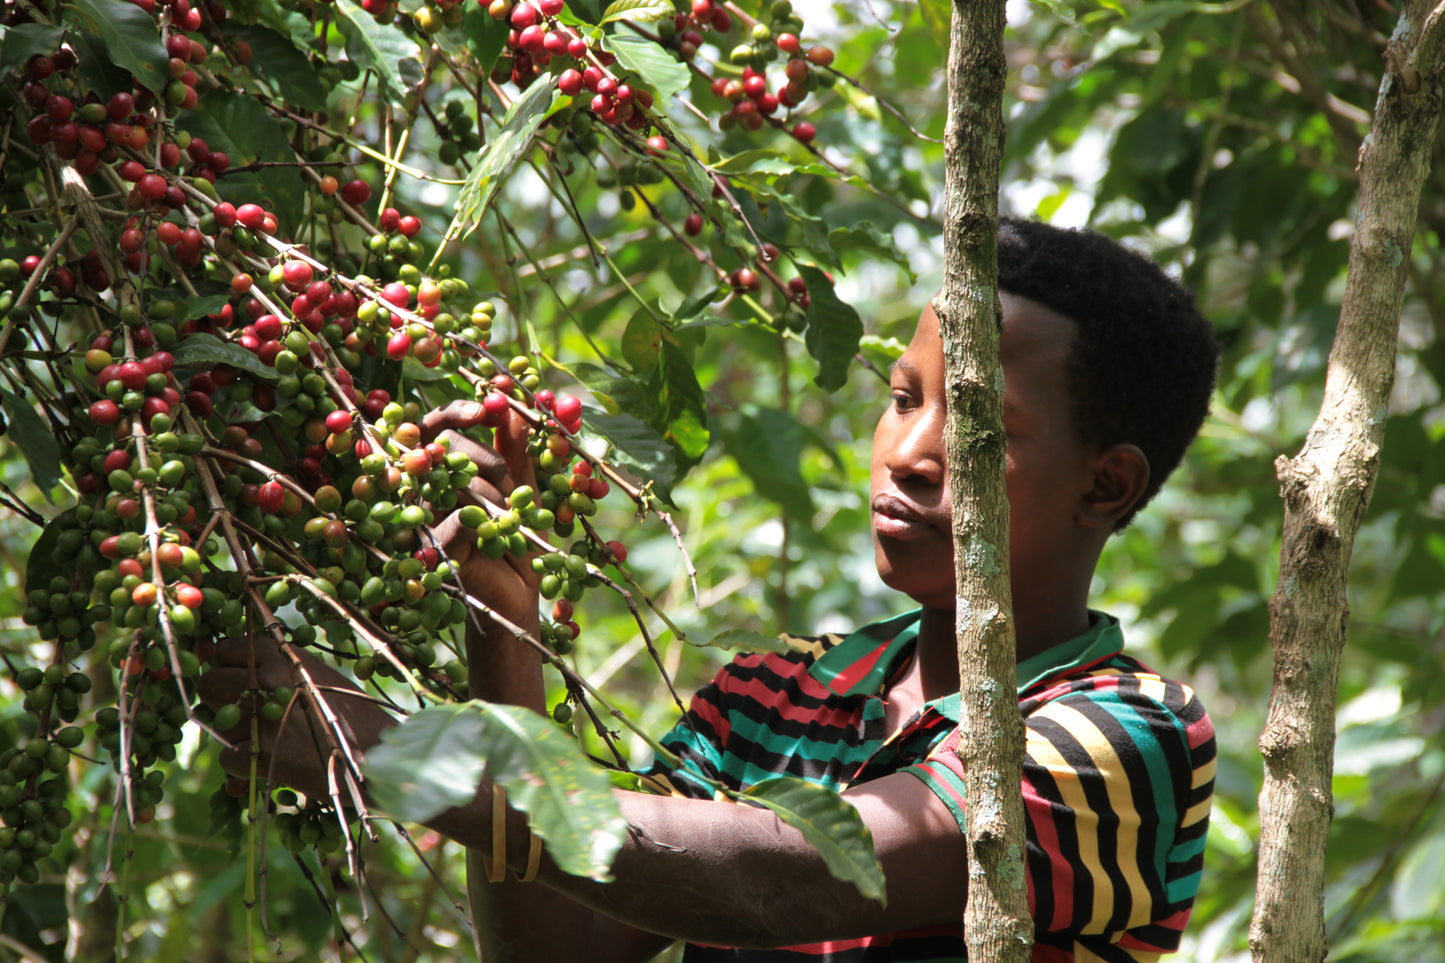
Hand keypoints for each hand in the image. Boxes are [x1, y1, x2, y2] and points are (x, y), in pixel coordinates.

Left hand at [197, 634, 394, 800]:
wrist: (376, 753)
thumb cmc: (352, 714)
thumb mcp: (317, 675)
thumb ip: (279, 670)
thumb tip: (238, 671)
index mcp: (283, 655)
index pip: (227, 648)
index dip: (226, 665)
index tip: (234, 678)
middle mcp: (268, 679)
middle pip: (209, 683)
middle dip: (218, 700)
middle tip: (240, 713)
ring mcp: (262, 715)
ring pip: (217, 724)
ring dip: (236, 736)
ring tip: (266, 741)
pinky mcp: (260, 753)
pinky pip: (228, 758)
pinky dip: (243, 765)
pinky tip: (269, 762)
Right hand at [421, 400, 541, 633]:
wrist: (520, 595)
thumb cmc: (517, 540)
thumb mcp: (522, 488)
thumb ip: (514, 450)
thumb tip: (510, 410)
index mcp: (442, 473)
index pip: (436, 428)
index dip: (456, 412)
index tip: (487, 409)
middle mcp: (424, 492)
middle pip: (446, 449)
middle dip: (491, 463)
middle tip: (512, 490)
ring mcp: (424, 520)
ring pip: (457, 484)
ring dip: (497, 498)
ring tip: (511, 523)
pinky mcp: (434, 549)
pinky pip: (461, 518)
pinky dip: (490, 524)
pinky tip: (499, 540)